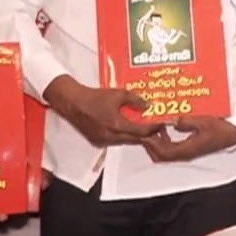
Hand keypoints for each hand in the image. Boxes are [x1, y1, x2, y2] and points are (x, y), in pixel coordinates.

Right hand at [42, 75, 162, 146]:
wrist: (72, 102)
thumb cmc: (95, 97)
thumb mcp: (119, 94)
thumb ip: (136, 100)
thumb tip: (148, 106)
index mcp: (116, 125)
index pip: (141, 132)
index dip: (154, 128)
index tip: (162, 124)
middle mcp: (110, 137)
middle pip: (135, 140)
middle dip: (147, 134)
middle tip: (156, 127)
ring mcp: (103, 141)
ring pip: (125, 141)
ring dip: (135, 135)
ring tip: (145, 127)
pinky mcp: (97, 141)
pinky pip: (116, 141)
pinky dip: (124, 135)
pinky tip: (129, 127)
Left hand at [140, 116, 235, 162]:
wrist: (230, 135)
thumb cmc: (219, 129)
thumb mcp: (204, 121)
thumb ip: (187, 122)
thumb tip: (173, 121)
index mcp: (188, 149)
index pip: (164, 151)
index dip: (153, 143)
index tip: (147, 131)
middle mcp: (185, 154)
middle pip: (160, 156)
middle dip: (149, 145)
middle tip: (145, 131)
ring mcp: (186, 153)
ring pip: (163, 154)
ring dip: (155, 144)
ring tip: (152, 129)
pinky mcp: (187, 149)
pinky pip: (169, 149)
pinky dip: (162, 142)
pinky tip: (164, 129)